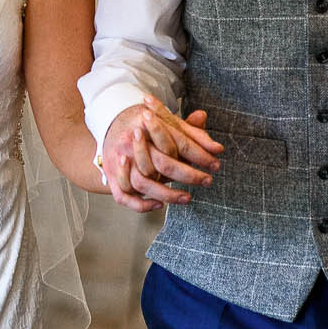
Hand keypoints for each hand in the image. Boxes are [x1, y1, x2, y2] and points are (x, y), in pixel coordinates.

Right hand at [101, 97, 221, 212]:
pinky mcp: (111, 178)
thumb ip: (191, 131)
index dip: (200, 155)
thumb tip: (216, 142)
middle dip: (188, 175)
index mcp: (146, 125)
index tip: (216, 164)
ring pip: (144, 183)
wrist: (113, 126)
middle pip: (163, 163)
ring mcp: (120, 162)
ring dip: (167, 194)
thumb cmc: (148, 126)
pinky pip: (124, 197)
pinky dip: (142, 204)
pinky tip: (159, 205)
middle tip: (207, 180)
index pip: (178, 143)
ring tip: (188, 198)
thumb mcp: (168, 123)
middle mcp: (131, 143)